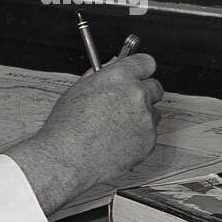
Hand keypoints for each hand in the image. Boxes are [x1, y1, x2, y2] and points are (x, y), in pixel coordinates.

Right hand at [6, 54, 161, 214]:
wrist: (67, 159)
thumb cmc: (66, 129)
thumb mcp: (77, 92)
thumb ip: (100, 76)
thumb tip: (112, 66)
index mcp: (118, 78)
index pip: (145, 62)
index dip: (141, 69)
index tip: (139, 73)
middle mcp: (136, 95)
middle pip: (154, 87)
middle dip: (143, 93)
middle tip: (124, 104)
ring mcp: (145, 119)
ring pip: (153, 113)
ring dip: (140, 117)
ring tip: (113, 128)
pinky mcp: (149, 140)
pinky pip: (149, 135)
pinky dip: (137, 138)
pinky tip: (115, 142)